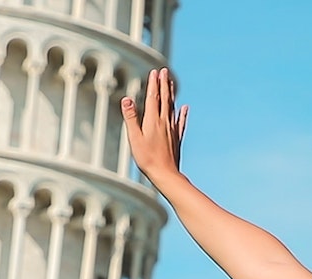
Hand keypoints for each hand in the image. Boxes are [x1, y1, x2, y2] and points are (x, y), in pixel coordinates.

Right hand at [121, 68, 187, 182]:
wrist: (166, 174)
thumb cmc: (147, 158)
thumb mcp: (134, 138)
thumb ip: (131, 118)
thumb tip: (127, 99)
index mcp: (152, 121)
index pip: (153, 98)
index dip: (153, 84)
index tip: (154, 72)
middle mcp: (164, 122)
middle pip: (164, 99)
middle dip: (164, 84)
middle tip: (164, 71)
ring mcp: (172, 130)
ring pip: (172, 107)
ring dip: (171, 94)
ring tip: (171, 83)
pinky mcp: (176, 138)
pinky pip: (180, 122)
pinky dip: (182, 113)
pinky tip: (185, 108)